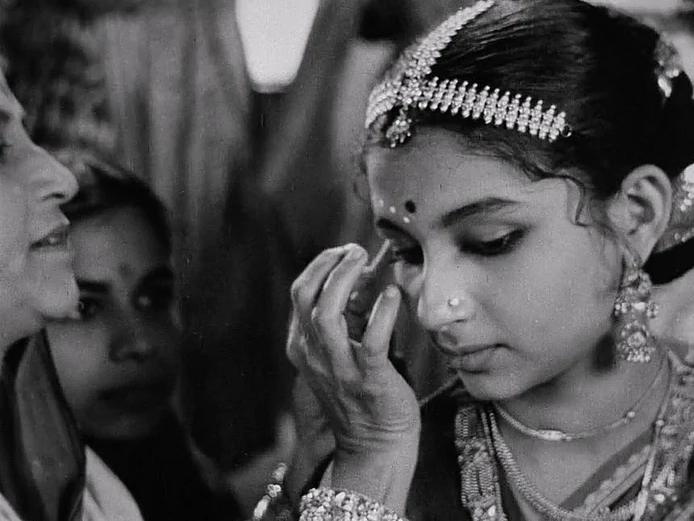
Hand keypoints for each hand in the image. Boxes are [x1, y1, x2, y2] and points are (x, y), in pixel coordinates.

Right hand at [286, 244, 419, 509]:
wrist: (376, 446)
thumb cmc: (365, 392)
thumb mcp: (346, 349)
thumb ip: (353, 312)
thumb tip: (368, 269)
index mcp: (304, 346)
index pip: (300, 293)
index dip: (321, 265)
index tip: (345, 250)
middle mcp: (314, 355)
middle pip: (305, 296)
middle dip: (329, 265)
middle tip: (355, 250)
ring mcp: (339, 368)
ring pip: (327, 313)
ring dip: (346, 279)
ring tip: (368, 259)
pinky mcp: (369, 380)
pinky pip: (370, 341)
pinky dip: (381, 313)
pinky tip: (392, 294)